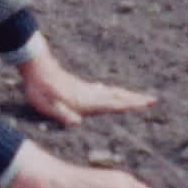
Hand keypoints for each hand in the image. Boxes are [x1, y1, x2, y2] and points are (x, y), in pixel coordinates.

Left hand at [18, 42, 155, 125]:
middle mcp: (89, 93)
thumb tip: (76, 122)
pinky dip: (109, 91)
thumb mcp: (47, 104)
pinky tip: (106, 90)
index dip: (131, 104)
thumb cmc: (40, 88)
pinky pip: (100, 90)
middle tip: (153, 99)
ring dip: (125, 94)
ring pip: (110, 92)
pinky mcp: (77, 85)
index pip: (114, 103)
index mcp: (86, 100)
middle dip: (135, 98)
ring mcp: (84, 88)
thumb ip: (62, 114)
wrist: (34, 65)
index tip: (149, 102)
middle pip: (117, 96)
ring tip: (137, 96)